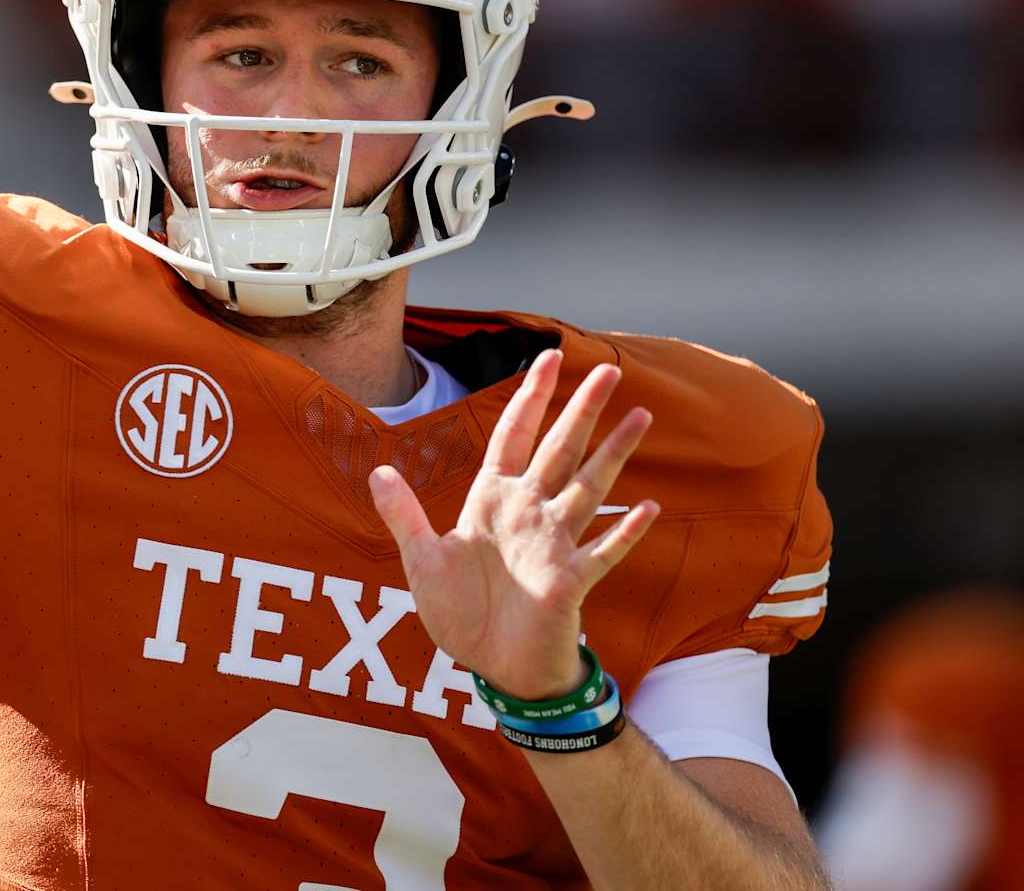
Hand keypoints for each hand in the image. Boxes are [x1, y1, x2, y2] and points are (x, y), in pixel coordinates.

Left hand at [369, 349, 657, 700]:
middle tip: (610, 370)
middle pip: (560, 449)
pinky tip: (648, 507)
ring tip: (640, 415)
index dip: (530, 398)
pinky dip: (624, 530)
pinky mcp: (570, 580)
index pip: (514, 436)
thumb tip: (378, 471)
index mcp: (492, 502)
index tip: (548, 358)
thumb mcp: (422, 561)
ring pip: (590, 486)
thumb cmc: (462, 615)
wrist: (492, 668)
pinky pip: (603, 550)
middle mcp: (528, 513)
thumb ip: (403, 515)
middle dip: (582, 409)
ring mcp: (554, 544)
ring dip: (614, 452)